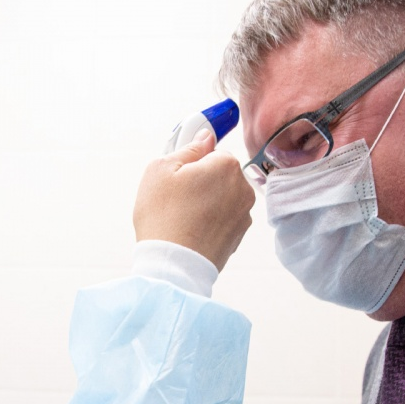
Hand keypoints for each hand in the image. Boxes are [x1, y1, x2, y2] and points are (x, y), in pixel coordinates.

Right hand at [133, 129, 255, 271]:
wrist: (173, 265)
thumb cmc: (164, 217)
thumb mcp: (161, 169)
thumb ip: (188, 148)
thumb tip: (205, 138)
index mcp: (226, 166)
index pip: (212, 152)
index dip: (192, 162)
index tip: (180, 172)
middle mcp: (242, 188)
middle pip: (219, 175)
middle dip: (200, 182)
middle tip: (175, 197)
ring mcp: (243, 214)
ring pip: (222, 197)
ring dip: (206, 202)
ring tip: (182, 216)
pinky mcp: (238, 236)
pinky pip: (223, 219)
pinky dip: (210, 221)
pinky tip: (191, 229)